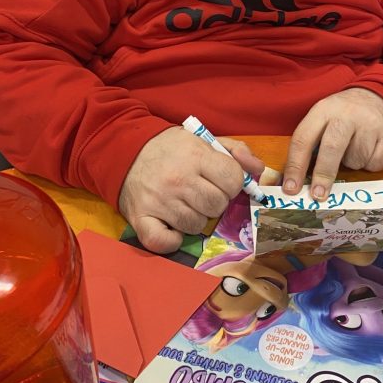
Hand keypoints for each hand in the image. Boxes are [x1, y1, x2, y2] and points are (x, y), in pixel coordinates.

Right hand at [118, 127, 264, 252]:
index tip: (221, 181)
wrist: (123, 149)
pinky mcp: (140, 218)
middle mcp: (178, 179)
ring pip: (196, 225)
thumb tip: (259, 170)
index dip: (232, 183)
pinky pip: (165, 242)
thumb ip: (236, 151)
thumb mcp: (202, 140)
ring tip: (184, 204)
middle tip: (202, 193)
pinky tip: (171, 226)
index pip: (233, 180)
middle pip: (217, 205)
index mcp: (196, 156)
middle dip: (215, 202)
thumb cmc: (169, 148)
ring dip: (195, 219)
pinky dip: (172, 239)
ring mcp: (159, 201)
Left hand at [281, 88, 382, 200]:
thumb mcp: (322, 118)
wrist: (377, 98)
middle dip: (323, 174)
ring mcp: (370, 124)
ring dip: (351, 163)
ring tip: (353, 148)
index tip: (291, 189)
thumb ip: (310, 144)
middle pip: (332, 148)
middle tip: (318, 195)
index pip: (304, 139)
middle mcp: (346, 114)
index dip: (295, 166)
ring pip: (355, 160)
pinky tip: (369, 149)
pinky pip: (375, 164)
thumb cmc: (342, 116)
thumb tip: (295, 182)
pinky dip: (369, 164)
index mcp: (323, 110)